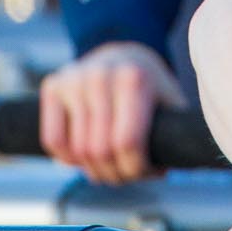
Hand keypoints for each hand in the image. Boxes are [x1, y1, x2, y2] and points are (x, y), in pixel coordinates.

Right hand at [38, 40, 184, 183]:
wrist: (122, 53)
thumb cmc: (151, 85)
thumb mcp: (171, 100)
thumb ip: (178, 128)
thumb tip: (177, 162)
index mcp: (134, 79)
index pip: (127, 142)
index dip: (137, 168)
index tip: (151, 173)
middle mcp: (101, 76)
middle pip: (101, 151)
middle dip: (117, 174)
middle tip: (129, 176)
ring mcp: (73, 80)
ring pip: (78, 150)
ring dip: (95, 171)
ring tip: (111, 170)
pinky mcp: (53, 86)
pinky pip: (53, 141)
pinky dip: (68, 160)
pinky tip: (85, 159)